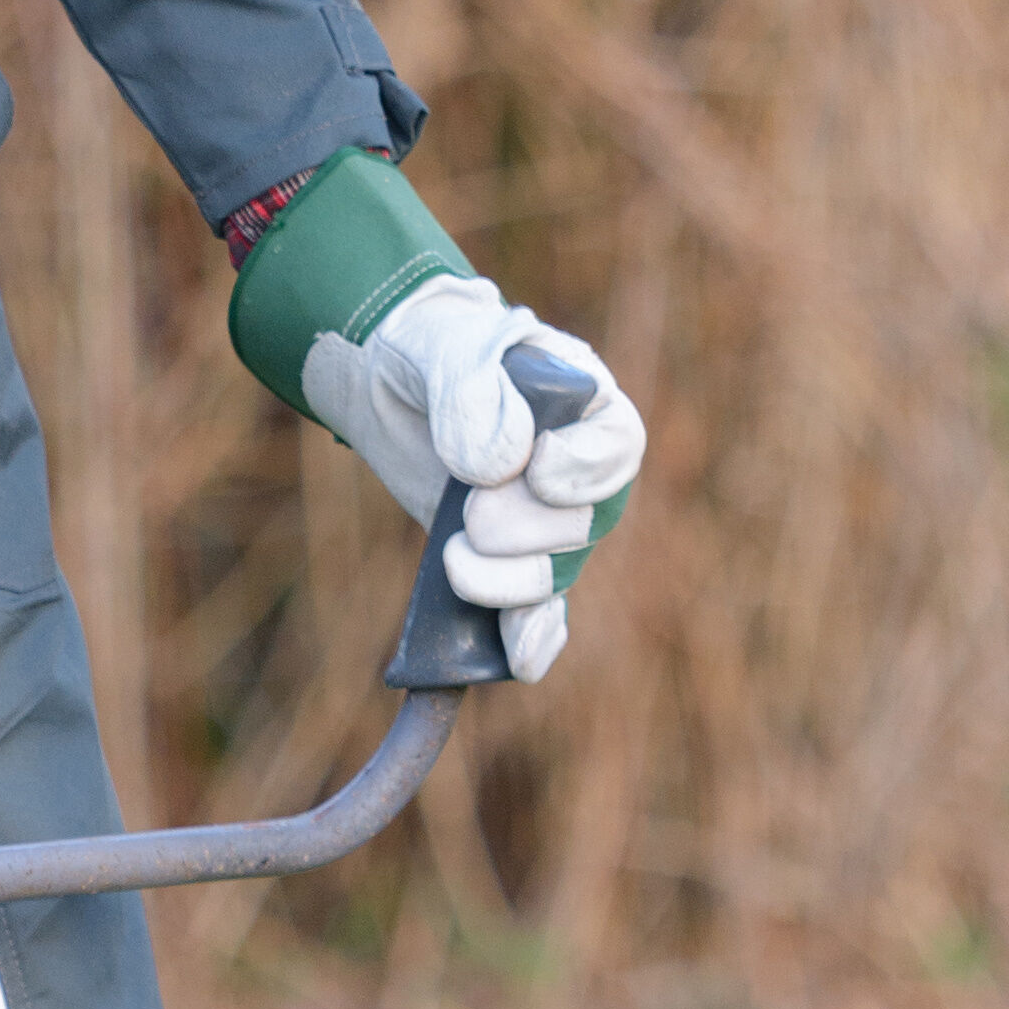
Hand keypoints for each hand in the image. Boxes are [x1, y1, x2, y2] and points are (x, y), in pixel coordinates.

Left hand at [302, 275, 644, 684]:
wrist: (392, 381)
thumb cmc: (434, 348)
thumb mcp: (447, 347)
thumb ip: (473, 392)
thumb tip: (500, 465)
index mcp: (587, 407)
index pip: (615, 448)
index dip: (584, 470)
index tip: (538, 472)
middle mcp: (581, 474)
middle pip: (582, 525)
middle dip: (525, 530)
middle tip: (471, 513)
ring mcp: (549, 525)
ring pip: (554, 576)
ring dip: (508, 584)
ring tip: (454, 564)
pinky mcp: (511, 563)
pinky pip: (537, 616)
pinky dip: (529, 640)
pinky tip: (515, 660)